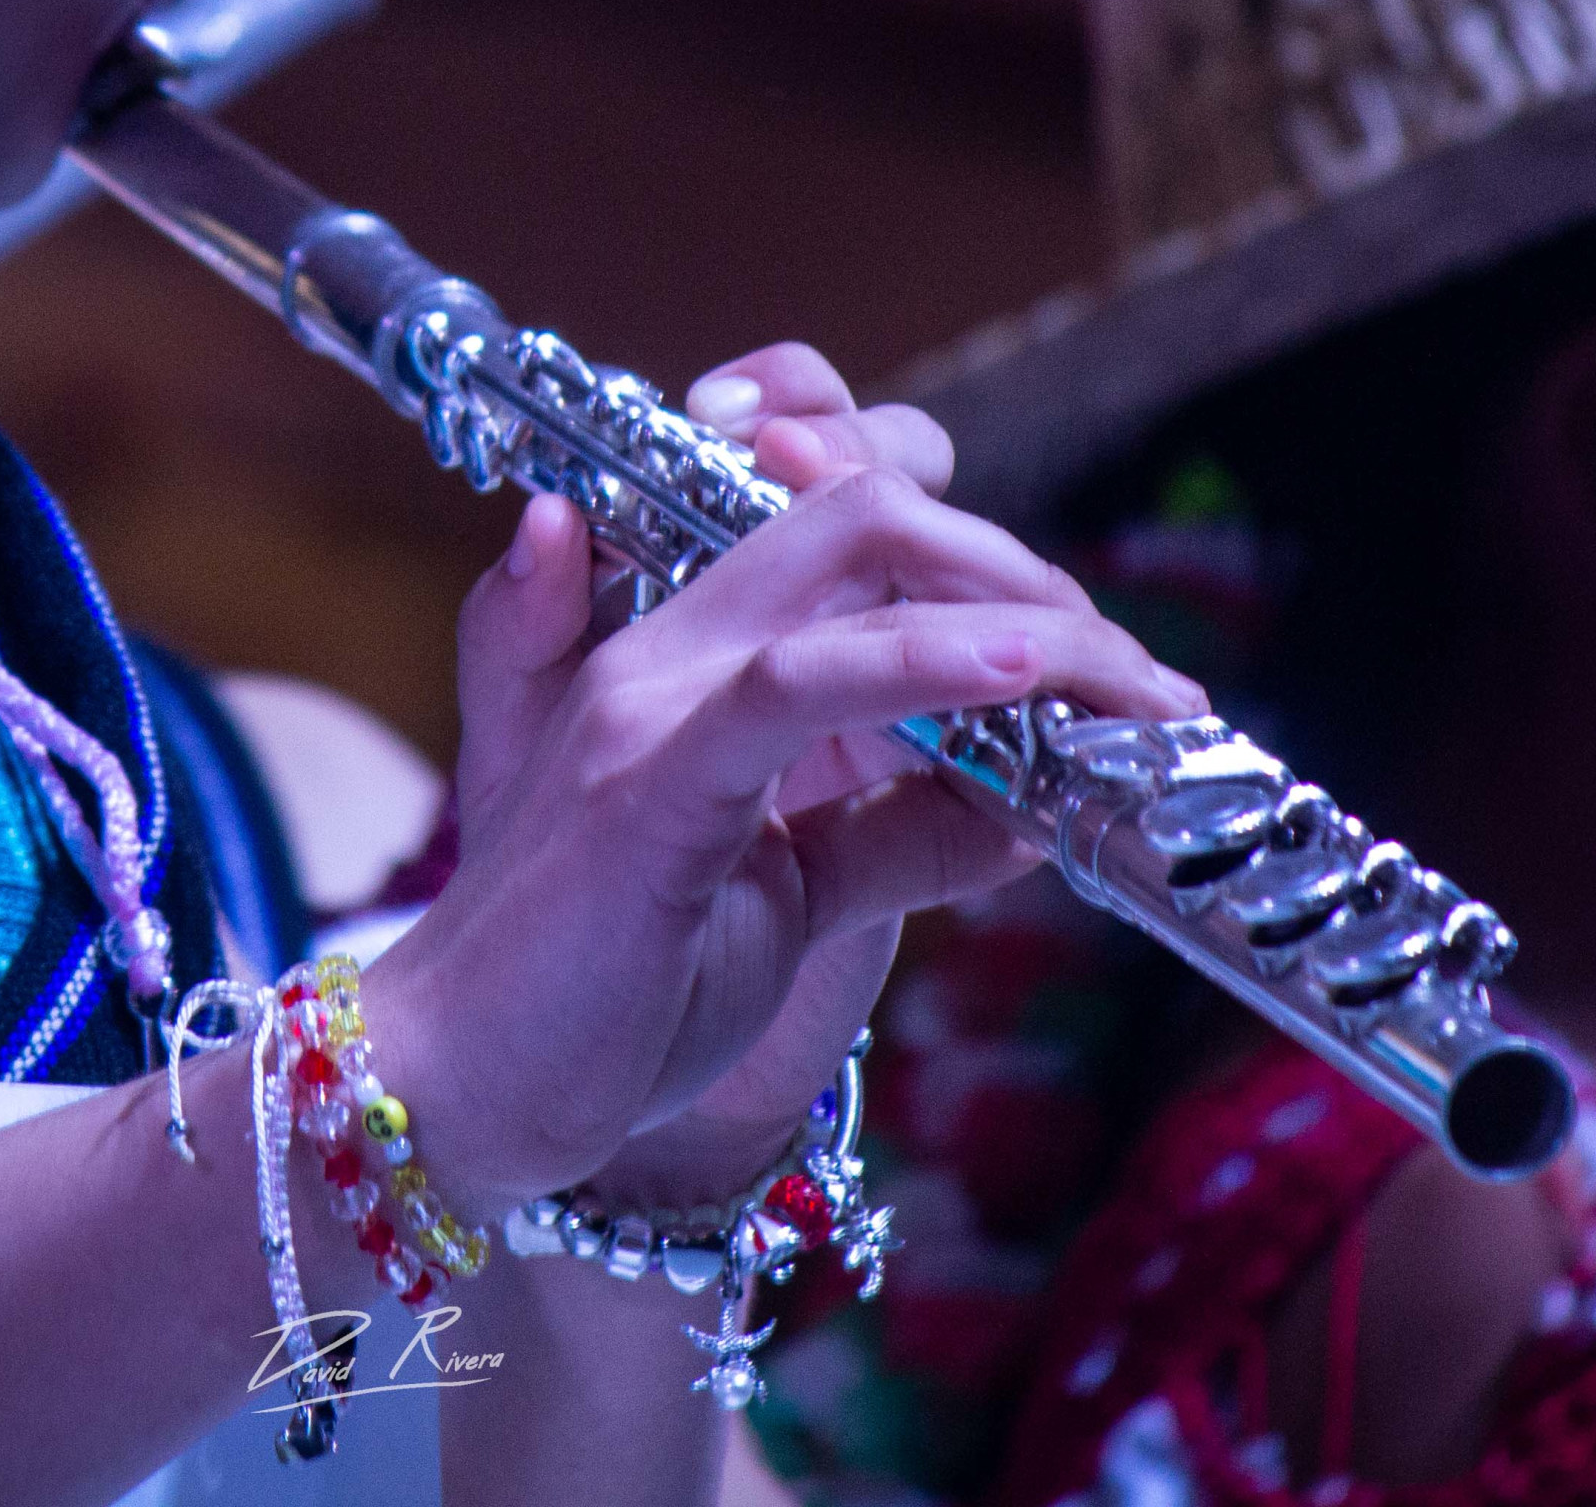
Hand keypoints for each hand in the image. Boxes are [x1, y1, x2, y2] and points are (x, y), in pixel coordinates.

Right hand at [370, 343, 1200, 1213]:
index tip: (1092, 659)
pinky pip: (805, 678)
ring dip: (1023, 604)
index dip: (978, 553)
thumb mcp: (790, 900)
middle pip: (866, 501)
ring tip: (1130, 685)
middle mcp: (668, 645)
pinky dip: (932, 660)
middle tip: (1138, 679)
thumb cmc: (603, 1001)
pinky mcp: (653, 779)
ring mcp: (653, 697)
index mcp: (692, 660)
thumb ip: (893, 833)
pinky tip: (1030, 673)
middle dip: (1025, 568)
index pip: (839, 514)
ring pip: (856, 552)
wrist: (458, 1094)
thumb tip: (1030, 804)